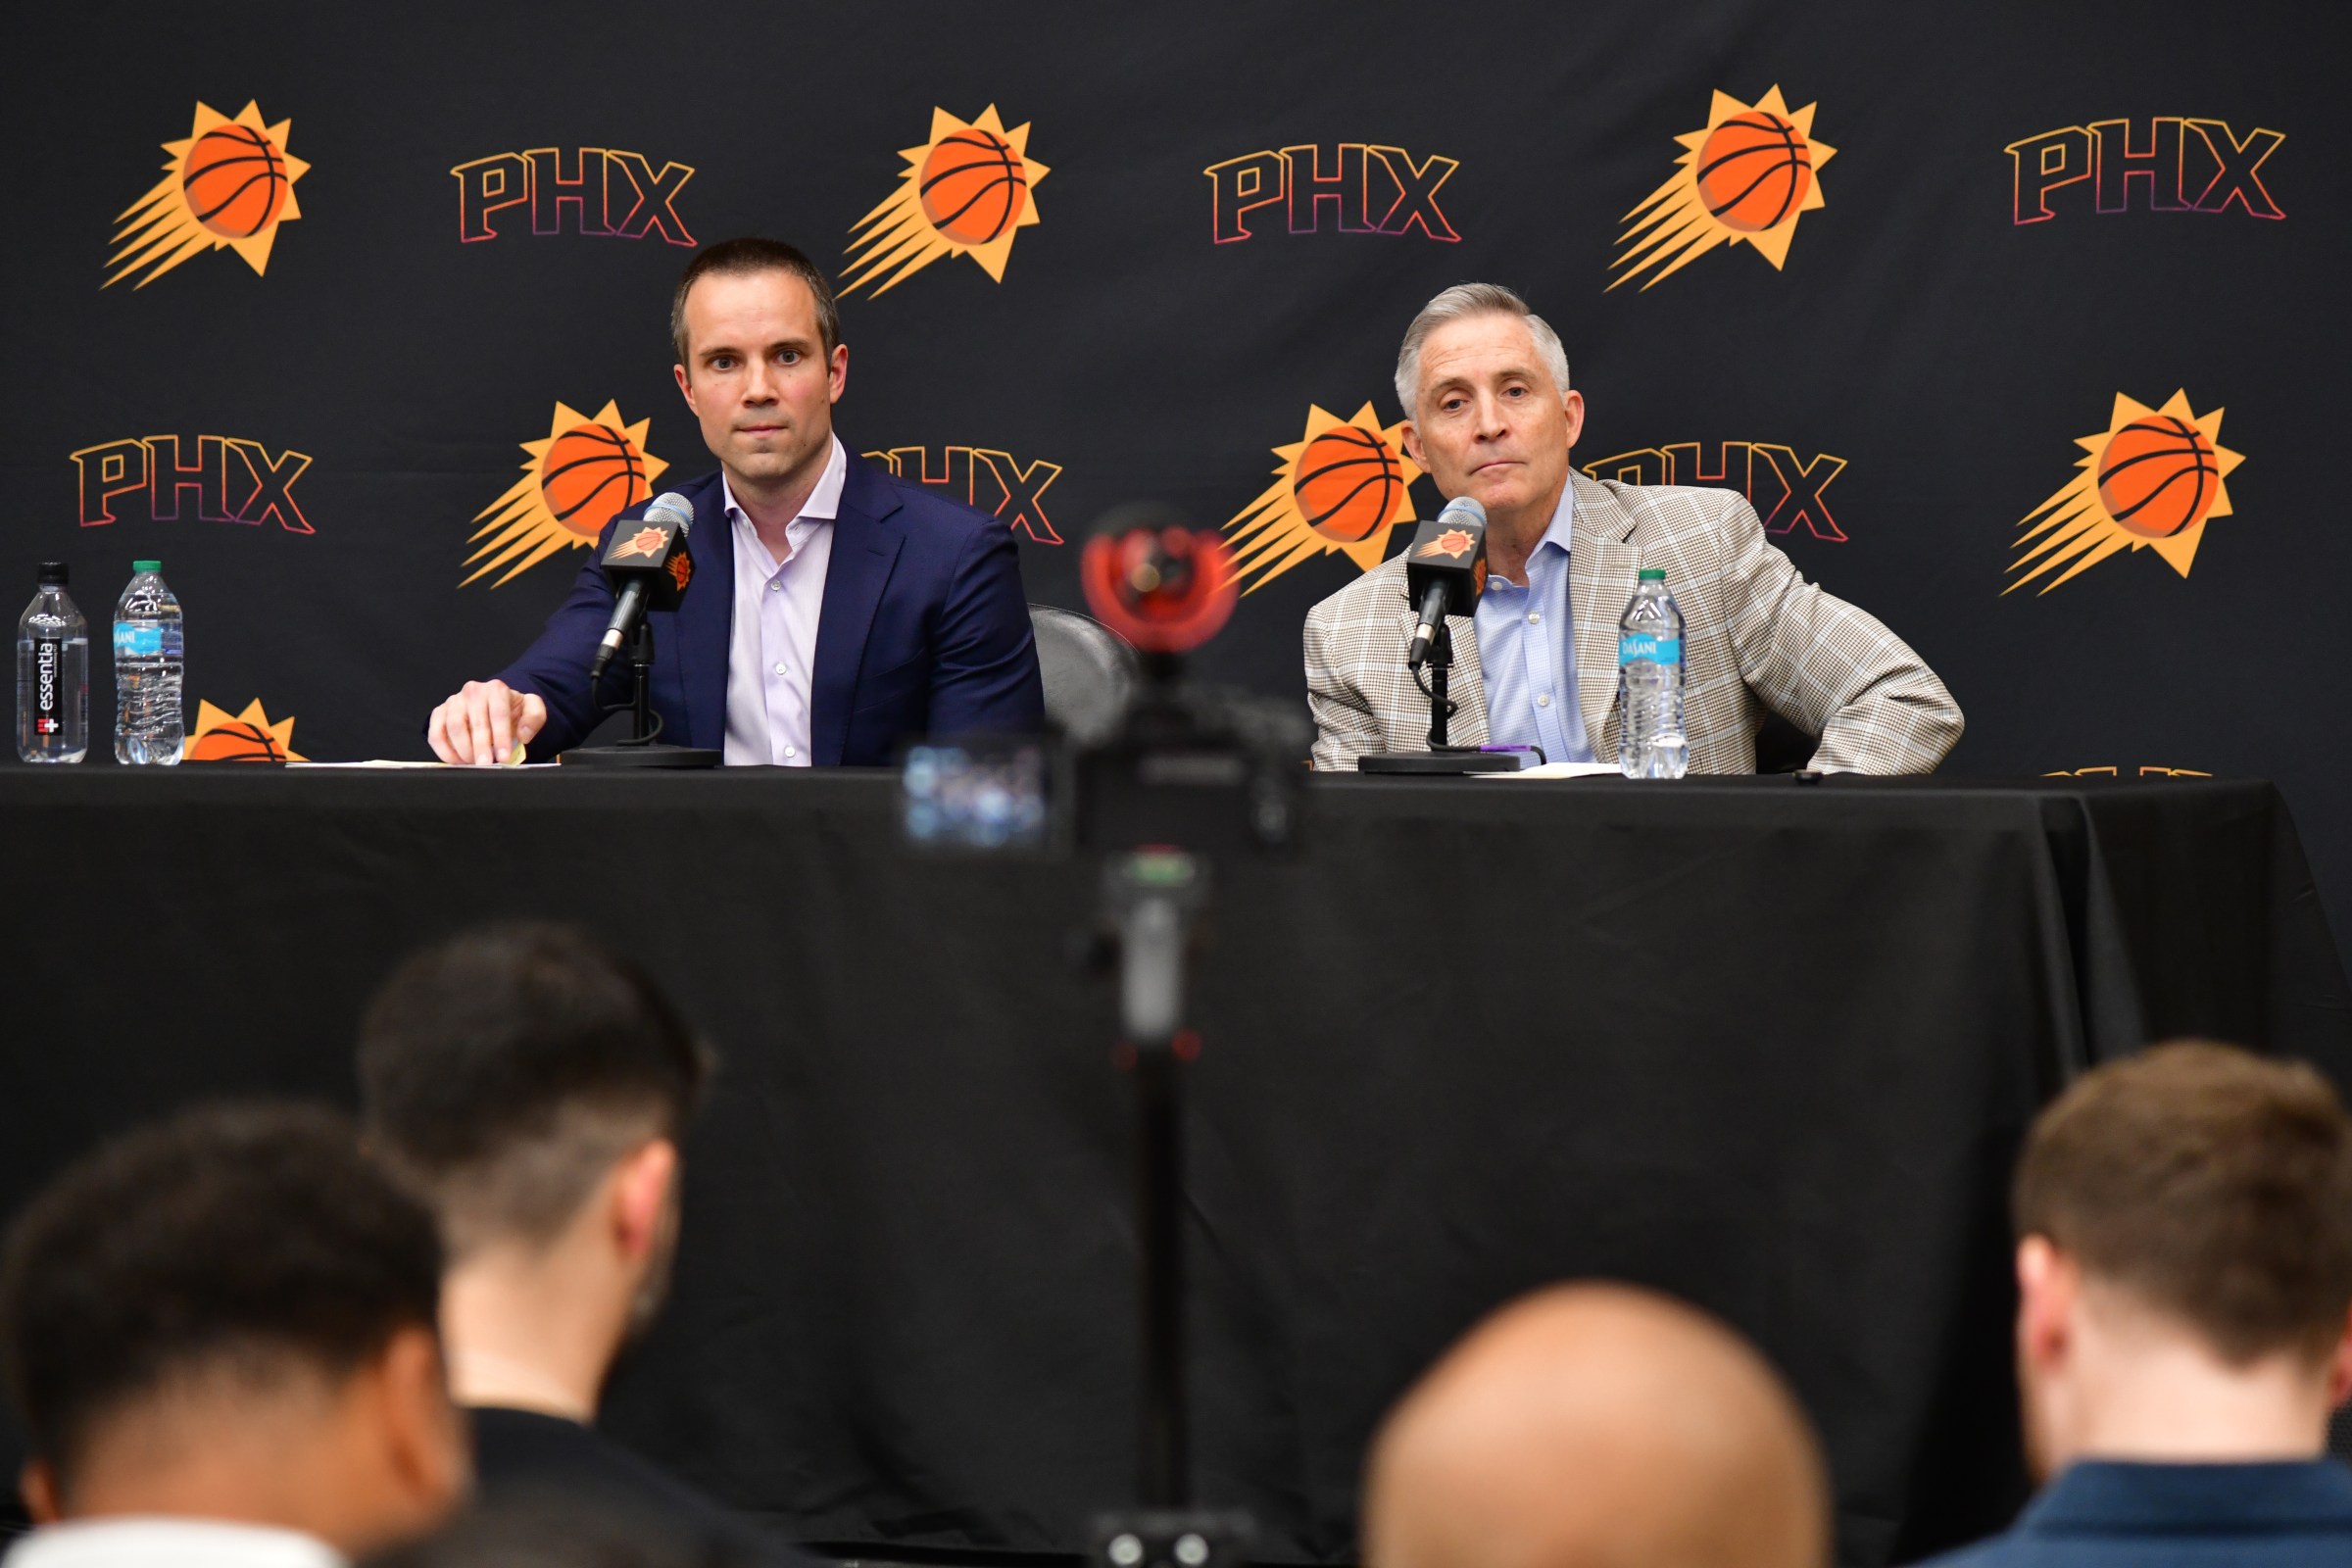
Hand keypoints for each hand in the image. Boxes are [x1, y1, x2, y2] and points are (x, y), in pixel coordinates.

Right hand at [426, 680, 546, 765]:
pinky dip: (444, 750)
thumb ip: (534, 717)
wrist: (493, 705)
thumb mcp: (530, 708)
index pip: (498, 714)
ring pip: (453, 727)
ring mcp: (454, 702)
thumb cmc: (510, 709)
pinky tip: (457, 761)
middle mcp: (473, 692)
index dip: (501, 737)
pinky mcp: (439, 713)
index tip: (504, 757)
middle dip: (481, 747)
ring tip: (474, 764)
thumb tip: (524, 733)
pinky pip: (436, 733)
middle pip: (475, 722)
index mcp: (496, 689)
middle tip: (486, 765)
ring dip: (463, 749)